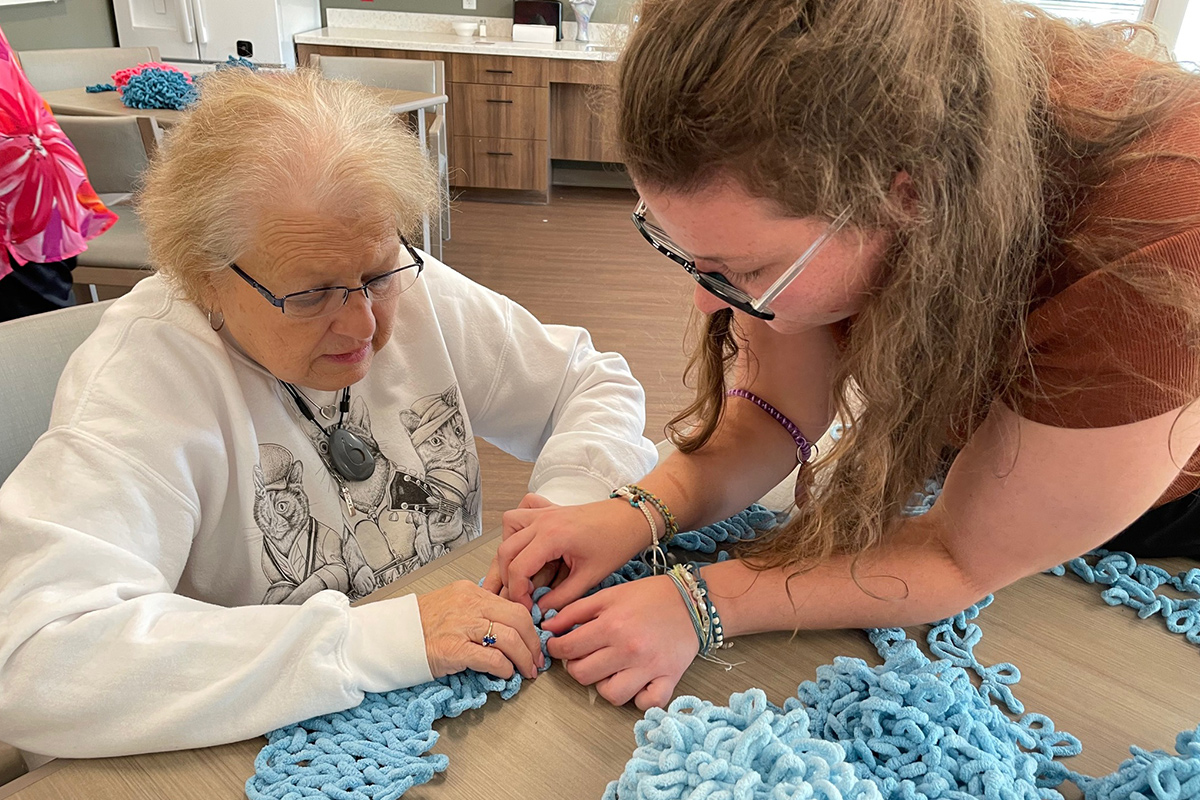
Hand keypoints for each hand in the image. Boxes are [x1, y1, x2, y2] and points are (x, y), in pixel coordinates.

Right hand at [417, 580, 545, 679]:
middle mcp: (469, 604)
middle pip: (519, 618)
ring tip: (526, 671)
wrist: (387, 637)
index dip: (530, 626)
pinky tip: (505, 675)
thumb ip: (476, 611)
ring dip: (524, 658)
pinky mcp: (454, 649)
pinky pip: (492, 657)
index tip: (534, 641)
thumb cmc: (416, 625)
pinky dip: (505, 668)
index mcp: (470, 591)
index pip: (513, 604)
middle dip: (533, 642)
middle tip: (537, 659)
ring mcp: (462, 625)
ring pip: (510, 638)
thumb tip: (503, 628)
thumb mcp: (451, 606)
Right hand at [484, 495, 652, 611]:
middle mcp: (543, 521)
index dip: (517, 593)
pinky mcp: (550, 509)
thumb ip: (562, 597)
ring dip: (509, 549)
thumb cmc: (617, 542)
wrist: (632, 518)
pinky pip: (524, 509)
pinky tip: (528, 541)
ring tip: (521, 569)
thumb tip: (541, 610)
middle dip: (508, 577)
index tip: (526, 607)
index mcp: (552, 536)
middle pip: (506, 550)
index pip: (518, 568)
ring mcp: (545, 512)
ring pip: (509, 526)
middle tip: (521, 595)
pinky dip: (520, 524)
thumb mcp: (590, 577)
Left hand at [542, 575, 697, 709]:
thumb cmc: (648, 596)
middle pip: (583, 675)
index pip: (568, 648)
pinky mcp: (669, 679)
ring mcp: (650, 667)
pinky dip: (638, 698)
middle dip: (576, 667)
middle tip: (583, 657)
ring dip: (604, 685)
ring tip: (609, 670)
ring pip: (611, 695)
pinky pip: (646, 703)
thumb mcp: (609, 595)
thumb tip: (547, 627)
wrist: (692, 600)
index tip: (559, 647)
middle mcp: (628, 649)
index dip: (556, 649)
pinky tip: (636, 683)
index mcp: (611, 625)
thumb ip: (575, 610)